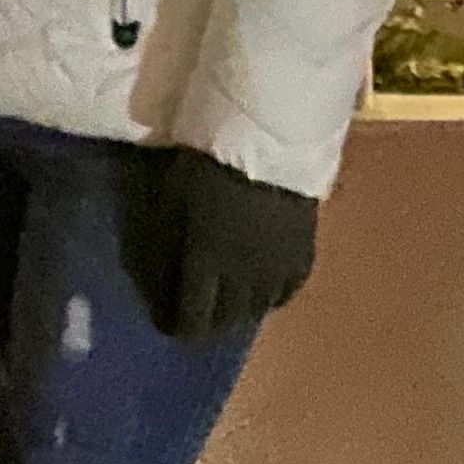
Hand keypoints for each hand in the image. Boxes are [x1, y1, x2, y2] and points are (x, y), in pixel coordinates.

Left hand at [120, 147, 319, 336]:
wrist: (269, 137)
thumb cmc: (207, 162)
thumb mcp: (172, 200)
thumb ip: (165, 247)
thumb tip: (159, 284)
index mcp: (207, 264)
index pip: (193, 319)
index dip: (178, 326)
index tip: (168, 321)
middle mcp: (244, 279)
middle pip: (226, 321)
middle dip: (208, 321)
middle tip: (198, 310)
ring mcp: (278, 271)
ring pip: (256, 311)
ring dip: (238, 309)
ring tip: (227, 298)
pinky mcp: (304, 258)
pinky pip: (285, 294)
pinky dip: (269, 296)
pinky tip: (260, 286)